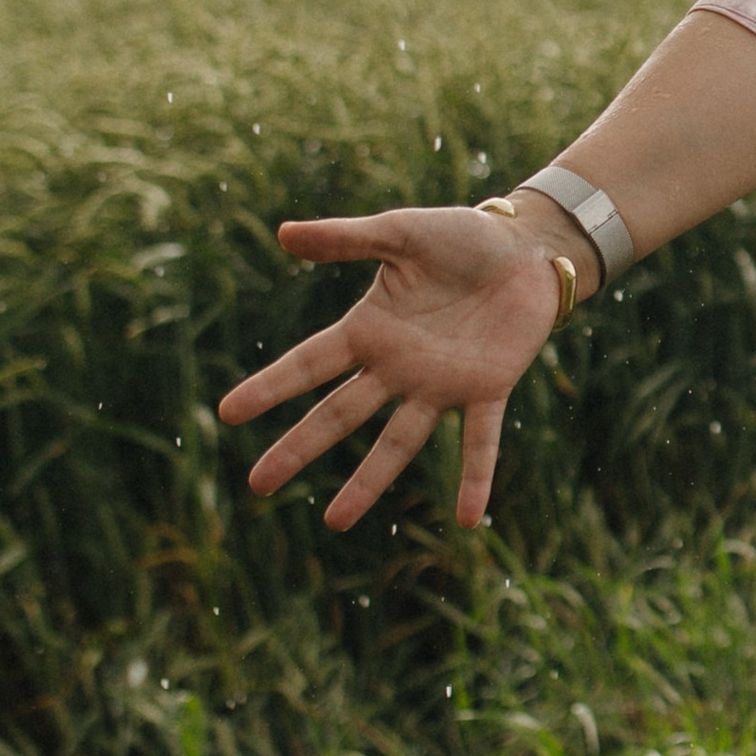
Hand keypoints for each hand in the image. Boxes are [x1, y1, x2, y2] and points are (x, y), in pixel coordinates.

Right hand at [217, 204, 574, 532]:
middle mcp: (397, 367)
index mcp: (370, 329)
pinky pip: (479, 442)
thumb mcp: (400, 233)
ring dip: (369, 482)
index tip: (228, 413)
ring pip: (398, 442)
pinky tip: (468, 520)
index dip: (270, 387)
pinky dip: (475, 479)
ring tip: (337, 522)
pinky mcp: (488, 389)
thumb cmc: (461, 236)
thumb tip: (283, 233)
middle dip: (300, 448)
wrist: (526, 249)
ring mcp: (441, 384)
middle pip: (340, 414)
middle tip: (259, 485)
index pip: (309, 363)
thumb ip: (346, 239)